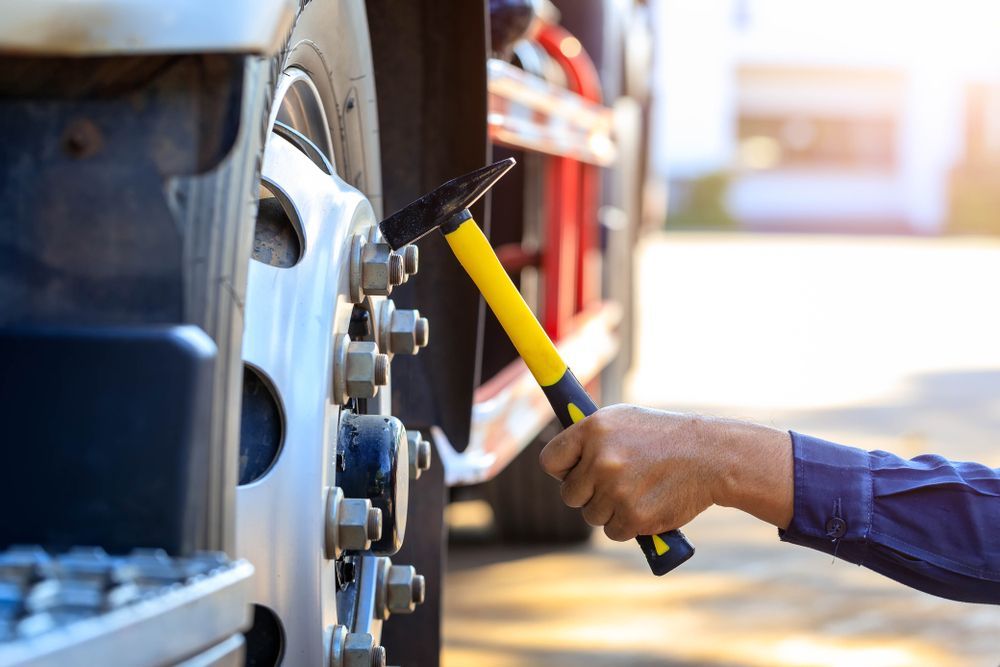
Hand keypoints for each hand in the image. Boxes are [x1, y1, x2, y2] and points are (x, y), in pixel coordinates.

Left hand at [538, 405, 792, 541]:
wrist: (710, 456)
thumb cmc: (664, 437)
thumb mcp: (624, 420)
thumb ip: (590, 437)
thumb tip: (561, 459)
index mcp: (593, 430)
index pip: (550, 460)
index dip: (561, 470)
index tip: (573, 472)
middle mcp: (600, 459)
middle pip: (569, 495)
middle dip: (588, 494)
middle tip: (615, 483)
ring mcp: (616, 490)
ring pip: (591, 515)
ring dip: (610, 510)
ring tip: (638, 489)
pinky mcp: (633, 516)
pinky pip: (613, 531)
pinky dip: (627, 525)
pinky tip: (647, 504)